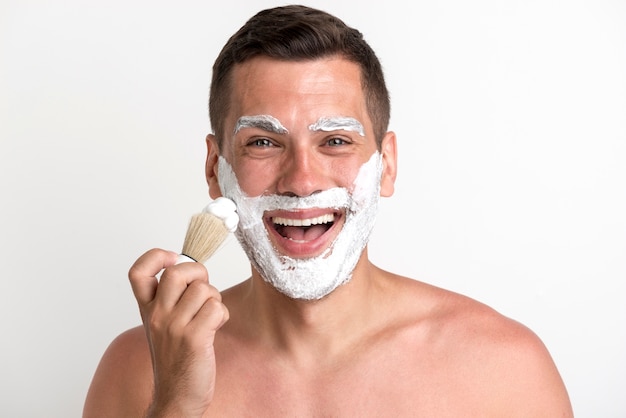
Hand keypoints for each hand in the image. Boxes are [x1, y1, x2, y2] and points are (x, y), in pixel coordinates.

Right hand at [128, 248, 228, 416]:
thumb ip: (172, 297)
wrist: (177, 397)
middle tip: (202, 291)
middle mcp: (157, 316)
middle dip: (199, 274)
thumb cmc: (176, 358)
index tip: (172, 258)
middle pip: (177, 272)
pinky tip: (215, 328)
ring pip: (204, 290)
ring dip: (215, 300)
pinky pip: (216, 308)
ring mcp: (174, 327)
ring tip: (209, 317)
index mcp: (147, 309)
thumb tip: (191, 268)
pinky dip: (222, 315)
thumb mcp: (164, 324)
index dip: (155, 256)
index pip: (138, 272)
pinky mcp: (194, 338)